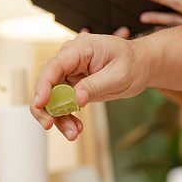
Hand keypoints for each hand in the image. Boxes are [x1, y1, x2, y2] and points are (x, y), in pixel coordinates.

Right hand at [30, 32, 145, 139]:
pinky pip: (61, 104)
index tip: (40, 103)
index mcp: (80, 49)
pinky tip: (76, 128)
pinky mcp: (71, 86)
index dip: (43, 85)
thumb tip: (76, 99)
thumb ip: (95, 85)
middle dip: (45, 107)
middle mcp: (69, 60)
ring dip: (58, 117)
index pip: (55, 65)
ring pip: (52, 98)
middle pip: (46, 83)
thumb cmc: (133, 63)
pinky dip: (66, 117)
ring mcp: (69, 73)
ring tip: (73, 133)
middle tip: (49, 125)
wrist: (140, 66)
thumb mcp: (118, 74)